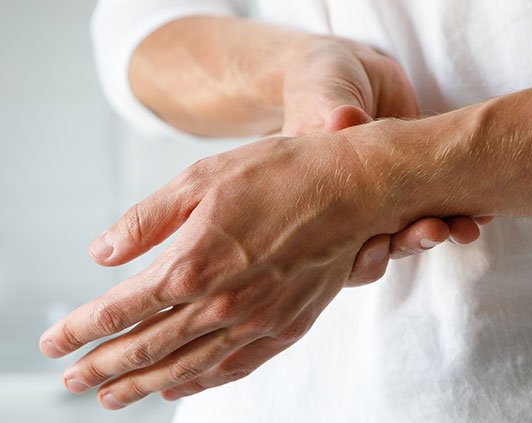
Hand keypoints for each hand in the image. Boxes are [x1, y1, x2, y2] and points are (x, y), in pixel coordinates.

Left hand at [40, 129, 414, 408]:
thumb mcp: (200, 179)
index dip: (79, 329)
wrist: (352, 188)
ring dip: (141, 385)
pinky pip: (234, 367)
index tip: (53, 343)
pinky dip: (200, 383)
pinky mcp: (286, 326)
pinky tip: (180, 388)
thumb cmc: (280, 174)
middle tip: (71, 381)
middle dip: (100, 367)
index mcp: (192, 264)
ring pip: (185, 366)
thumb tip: (102, 254)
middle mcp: (220, 304)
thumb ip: (146, 220)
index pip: (119, 310)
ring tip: (111, 398)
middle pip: (146, 347)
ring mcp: (255, 321)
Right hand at [281, 36, 490, 284]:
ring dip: (445, 231)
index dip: (362, 254)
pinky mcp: (419, 181)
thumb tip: (339, 118)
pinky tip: (484, 212)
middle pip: (384, 245)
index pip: (340, 247)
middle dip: (411, 242)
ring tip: (468, 228)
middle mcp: (357, 209)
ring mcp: (390, 198)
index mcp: (323, 199)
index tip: (381, 244)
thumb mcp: (323, 94)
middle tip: (437, 230)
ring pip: (415, 229)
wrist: (353, 70)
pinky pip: (442, 204)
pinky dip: (464, 209)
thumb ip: (330, 111)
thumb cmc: (323, 81)